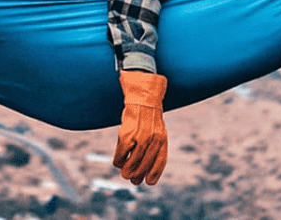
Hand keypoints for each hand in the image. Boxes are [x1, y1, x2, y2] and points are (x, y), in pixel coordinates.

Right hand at [112, 70, 167, 184]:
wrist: (142, 97)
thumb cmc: (149, 116)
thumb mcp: (158, 130)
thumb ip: (156, 146)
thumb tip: (147, 166)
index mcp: (162, 140)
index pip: (159, 163)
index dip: (154, 174)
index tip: (149, 182)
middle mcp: (153, 141)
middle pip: (144, 166)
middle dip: (137, 176)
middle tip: (132, 179)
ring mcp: (140, 138)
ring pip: (132, 163)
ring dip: (126, 171)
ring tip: (124, 173)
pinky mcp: (127, 135)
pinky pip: (121, 154)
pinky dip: (118, 160)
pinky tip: (117, 162)